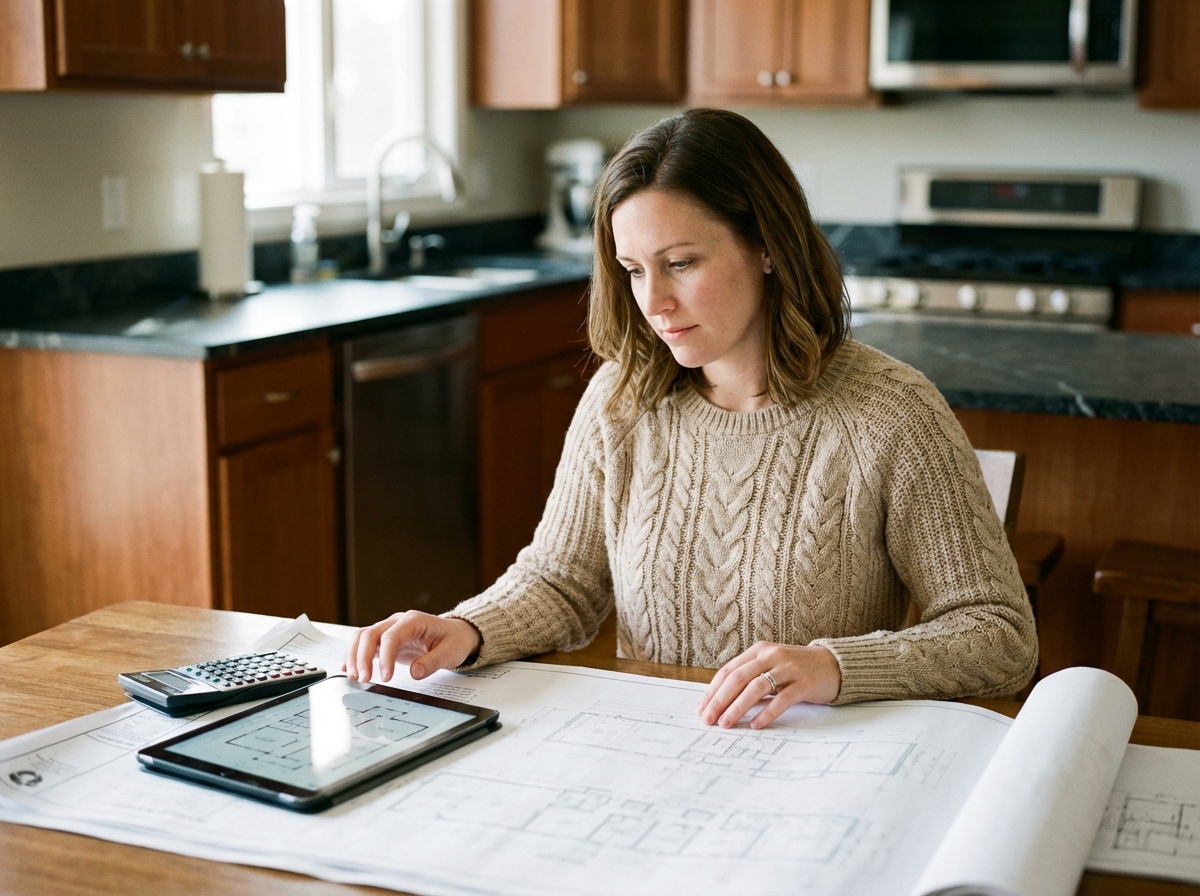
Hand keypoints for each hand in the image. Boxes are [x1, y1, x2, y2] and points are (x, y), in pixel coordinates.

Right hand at [342, 612, 481, 682]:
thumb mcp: (451, 652)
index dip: (386, 657)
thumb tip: (414, 673)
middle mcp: (398, 622)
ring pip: (363, 637)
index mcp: (414, 621)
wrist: (456, 634)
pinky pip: (364, 644)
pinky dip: (354, 655)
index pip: (391, 636)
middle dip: (363, 657)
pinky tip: (348, 668)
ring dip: (355, 656)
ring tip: (354, 676)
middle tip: (363, 678)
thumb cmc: (453, 640)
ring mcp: (389, 629)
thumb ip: (433, 662)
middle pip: (371, 634)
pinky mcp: (385, 640)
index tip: (386, 677)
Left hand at [697, 642, 840, 729]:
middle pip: (738, 677)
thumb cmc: (796, 670)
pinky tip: (757, 725)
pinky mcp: (805, 683)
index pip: (729, 670)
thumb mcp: (770, 668)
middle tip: (708, 719)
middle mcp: (772, 656)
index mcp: (759, 651)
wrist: (833, 665)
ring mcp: (789, 668)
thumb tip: (721, 703)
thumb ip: (750, 679)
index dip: (713, 690)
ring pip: (756, 687)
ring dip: (738, 707)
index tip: (701, 709)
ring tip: (726, 723)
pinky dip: (767, 713)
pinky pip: (782, 699)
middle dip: (719, 700)